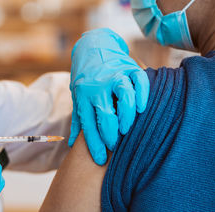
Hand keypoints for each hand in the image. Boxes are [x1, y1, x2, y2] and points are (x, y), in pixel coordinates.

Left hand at [69, 28, 149, 164]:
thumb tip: (71, 145)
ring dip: (127, 116)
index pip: (88, 125)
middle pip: (105, 114)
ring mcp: (115, 75)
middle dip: (110, 135)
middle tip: (114, 146)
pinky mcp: (129, 67)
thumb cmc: (84, 79)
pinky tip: (142, 109)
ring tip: (126, 130)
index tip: (100, 161)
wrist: (92, 47)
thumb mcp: (77, 98)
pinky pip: (139, 81)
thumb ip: (78, 121)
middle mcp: (98, 86)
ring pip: (124, 96)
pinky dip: (143, 95)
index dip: (94, 145)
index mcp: (83, 96)